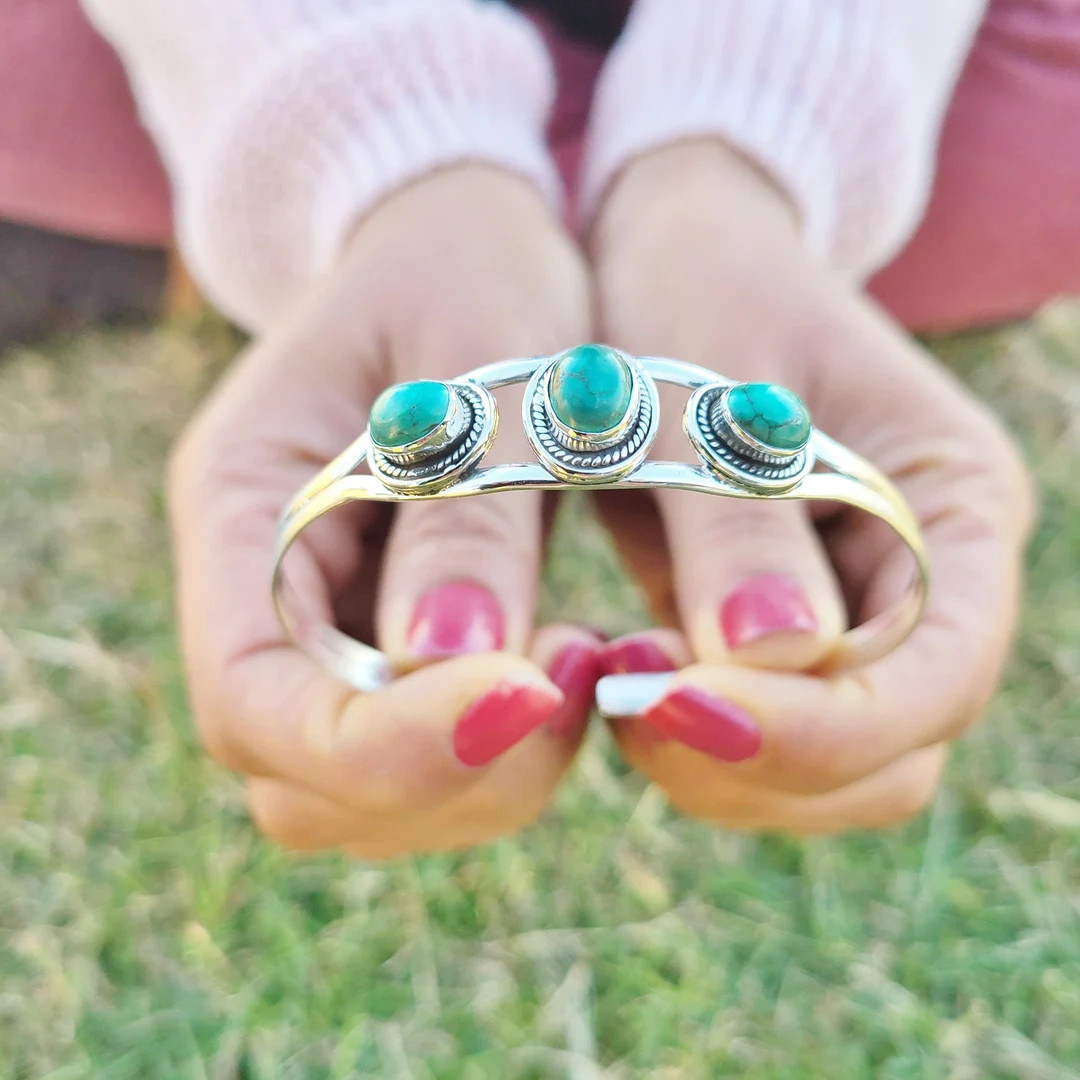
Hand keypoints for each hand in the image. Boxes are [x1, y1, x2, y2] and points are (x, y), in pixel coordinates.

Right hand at [169, 166, 602, 855]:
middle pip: (301, 775)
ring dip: (486, 777)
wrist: (468, 244)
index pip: (251, 694)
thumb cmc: (472, 264)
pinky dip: (506, 753)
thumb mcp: (482, 349)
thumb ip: (464, 511)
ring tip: (588, 661)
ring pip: (365, 795)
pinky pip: (427, 759)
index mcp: (242, 500)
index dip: (375, 741)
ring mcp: (323, 627)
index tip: (526, 699)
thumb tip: (453, 670)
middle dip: (444, 773)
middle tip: (575, 677)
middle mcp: (263, 588)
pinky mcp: (391, 644)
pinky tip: (577, 665)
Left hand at [590, 141, 1033, 832]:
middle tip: (631, 702)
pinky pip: (757, 734)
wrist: (665, 263)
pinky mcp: (778, 632)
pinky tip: (620, 678)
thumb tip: (768, 659)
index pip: (939, 668)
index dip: (826, 721)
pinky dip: (692, 737)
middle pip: (892, 748)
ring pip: (825, 767)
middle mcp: (925, 575)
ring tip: (616, 681)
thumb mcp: (706, 383)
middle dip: (766, 757)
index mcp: (954, 498)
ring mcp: (853, 612)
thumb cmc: (695, 288)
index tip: (686, 705)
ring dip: (723, 764)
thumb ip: (738, 521)